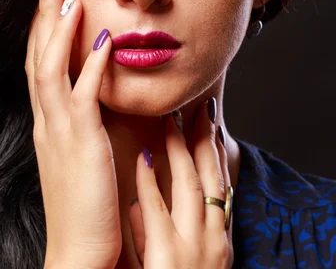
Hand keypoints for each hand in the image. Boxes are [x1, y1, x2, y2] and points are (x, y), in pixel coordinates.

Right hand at [25, 0, 121, 268]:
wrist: (79, 251)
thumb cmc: (84, 204)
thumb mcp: (79, 155)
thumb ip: (83, 123)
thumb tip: (96, 93)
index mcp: (47, 122)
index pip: (38, 64)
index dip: (41, 30)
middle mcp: (46, 120)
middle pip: (37, 57)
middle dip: (42, 17)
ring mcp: (59, 130)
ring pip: (50, 69)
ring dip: (58, 31)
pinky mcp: (80, 143)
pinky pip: (83, 96)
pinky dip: (90, 66)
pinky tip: (104, 40)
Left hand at [128, 100, 233, 267]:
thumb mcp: (177, 262)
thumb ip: (160, 229)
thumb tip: (138, 202)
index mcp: (216, 239)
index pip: (218, 183)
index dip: (214, 148)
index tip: (208, 118)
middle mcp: (211, 239)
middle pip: (211, 177)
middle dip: (205, 138)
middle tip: (197, 104)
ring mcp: (192, 248)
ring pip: (191, 186)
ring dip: (181, 150)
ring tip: (171, 118)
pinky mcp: (167, 259)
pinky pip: (158, 213)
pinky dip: (151, 184)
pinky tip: (143, 159)